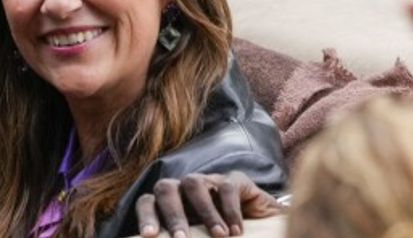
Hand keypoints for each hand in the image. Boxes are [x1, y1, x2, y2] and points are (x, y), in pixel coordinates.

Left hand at [136, 172, 284, 237]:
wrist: (266, 227)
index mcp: (171, 205)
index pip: (148, 202)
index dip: (146, 216)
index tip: (149, 235)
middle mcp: (185, 189)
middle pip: (166, 189)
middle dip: (173, 215)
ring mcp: (209, 182)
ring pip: (194, 183)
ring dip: (204, 211)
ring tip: (219, 236)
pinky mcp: (235, 180)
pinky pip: (226, 187)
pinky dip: (230, 210)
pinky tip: (237, 231)